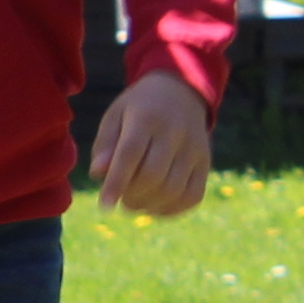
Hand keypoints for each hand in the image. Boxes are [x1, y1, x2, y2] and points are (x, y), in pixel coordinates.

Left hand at [88, 70, 213, 217]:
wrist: (181, 93)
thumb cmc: (138, 109)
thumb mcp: (115, 116)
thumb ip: (105, 145)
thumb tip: (97, 174)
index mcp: (146, 118)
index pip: (130, 155)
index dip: (116, 183)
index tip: (104, 206)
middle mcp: (175, 133)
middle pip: (153, 176)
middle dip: (132, 196)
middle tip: (120, 200)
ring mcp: (194, 149)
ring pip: (174, 189)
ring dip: (150, 205)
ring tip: (134, 204)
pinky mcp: (206, 162)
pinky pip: (194, 195)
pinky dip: (173, 209)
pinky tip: (156, 208)